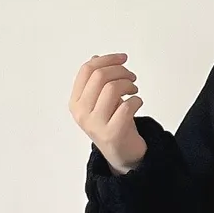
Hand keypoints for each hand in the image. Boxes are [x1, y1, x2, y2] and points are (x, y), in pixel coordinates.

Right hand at [69, 52, 147, 173]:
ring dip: (129, 84)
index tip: (122, 58)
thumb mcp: (100, 101)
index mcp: (76, 102)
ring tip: (134, 90)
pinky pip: (127, 106)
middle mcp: (82, 113)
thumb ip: (96, 82)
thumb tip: (96, 58)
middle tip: (131, 76)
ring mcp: (95, 124)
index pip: (86, 70)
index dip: (107, 60)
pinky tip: (137, 103)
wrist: (121, 154)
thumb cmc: (113, 124)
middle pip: (100, 76)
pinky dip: (136, 100)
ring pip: (112, 88)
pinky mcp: (112, 133)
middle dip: (120, 70)